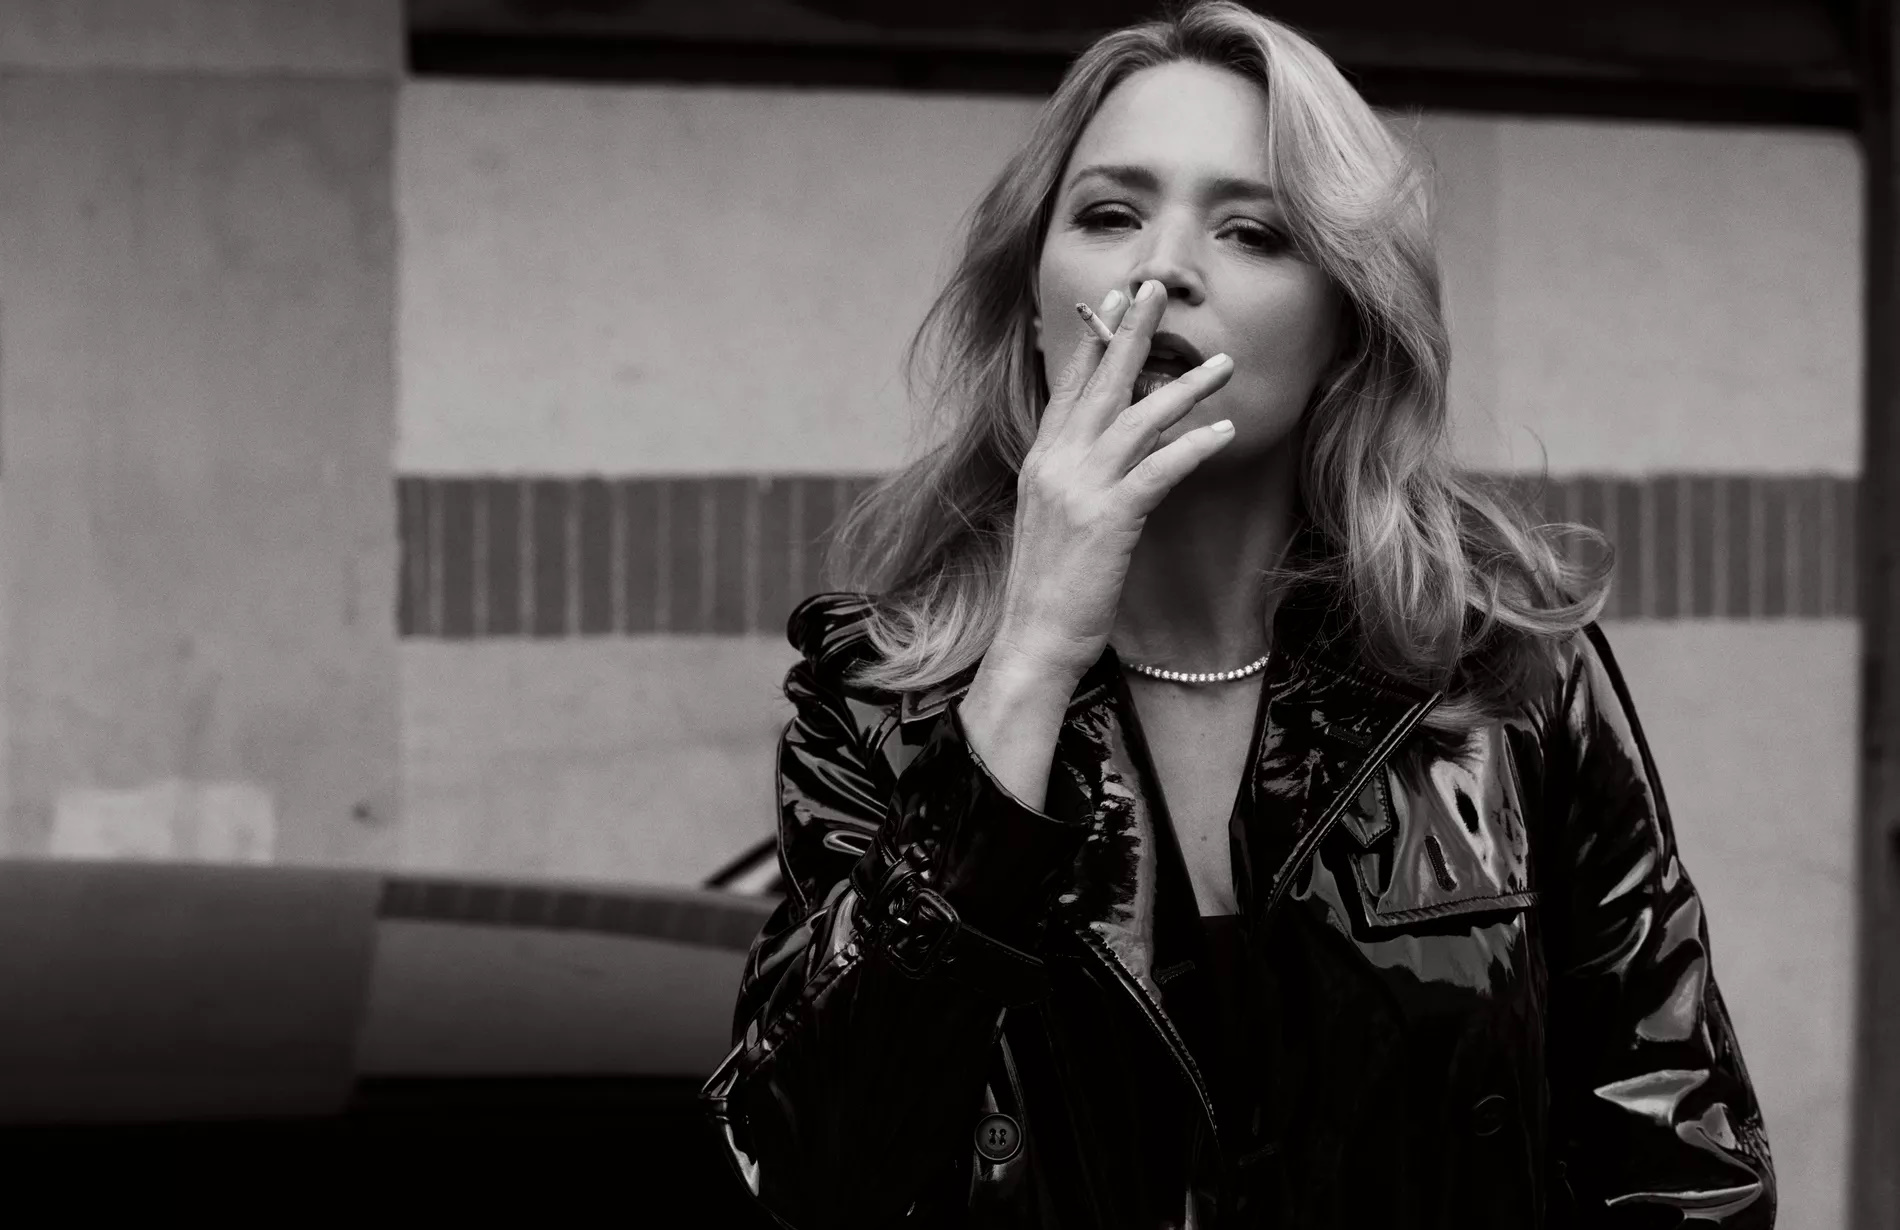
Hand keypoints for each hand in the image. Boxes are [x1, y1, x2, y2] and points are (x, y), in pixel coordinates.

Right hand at [987, 278, 1235, 688]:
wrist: (1031, 641)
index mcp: (1041, 461)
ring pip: (1137, 419)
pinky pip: (1158, 469)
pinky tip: (1223, 430)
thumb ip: (1074, 480)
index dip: (1091, 340)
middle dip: (1130, 332)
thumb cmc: (1047, 590)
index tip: (1113, 301)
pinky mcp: (1107, 519)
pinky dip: (1192, 446)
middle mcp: (1055, 464)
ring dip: (1184, 387)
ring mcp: (1079, 488)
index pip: (1068, 387)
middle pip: (1100, 383)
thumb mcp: (1052, 521)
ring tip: (1223, 363)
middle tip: (1156, 288)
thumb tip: (1102, 456)